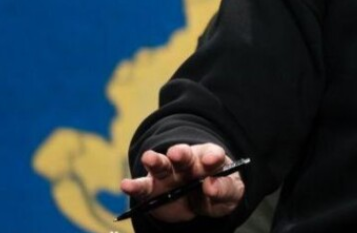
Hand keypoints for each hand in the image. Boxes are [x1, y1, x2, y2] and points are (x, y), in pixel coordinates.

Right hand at [119, 143, 244, 221]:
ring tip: (148, 158)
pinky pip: (143, 187)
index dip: (212, 156)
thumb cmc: (218, 192)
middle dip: (180, 154)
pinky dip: (134, 186)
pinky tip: (126, 185)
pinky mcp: (153, 190)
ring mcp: (168, 174)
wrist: (200, 203)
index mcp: (210, 160)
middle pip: (184, 156)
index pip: (213, 154)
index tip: (212, 160)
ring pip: (161, 166)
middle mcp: (187, 163)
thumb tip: (211, 186)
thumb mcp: (230, 193)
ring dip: (155, 161)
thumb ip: (225, 189)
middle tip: (177, 153)